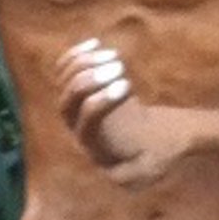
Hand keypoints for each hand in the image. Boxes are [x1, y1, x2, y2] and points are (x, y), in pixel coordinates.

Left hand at [55, 38, 195, 187]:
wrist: (152, 139)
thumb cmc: (153, 153)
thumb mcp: (149, 170)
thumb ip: (132, 176)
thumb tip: (111, 172)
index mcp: (92, 146)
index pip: (85, 122)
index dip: (101, 102)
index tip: (127, 84)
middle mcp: (76, 126)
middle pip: (68, 101)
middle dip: (90, 81)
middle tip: (118, 66)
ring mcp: (74, 105)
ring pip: (65, 81)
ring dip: (86, 64)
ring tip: (114, 56)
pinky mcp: (79, 89)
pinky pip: (67, 68)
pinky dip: (78, 54)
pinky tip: (97, 43)